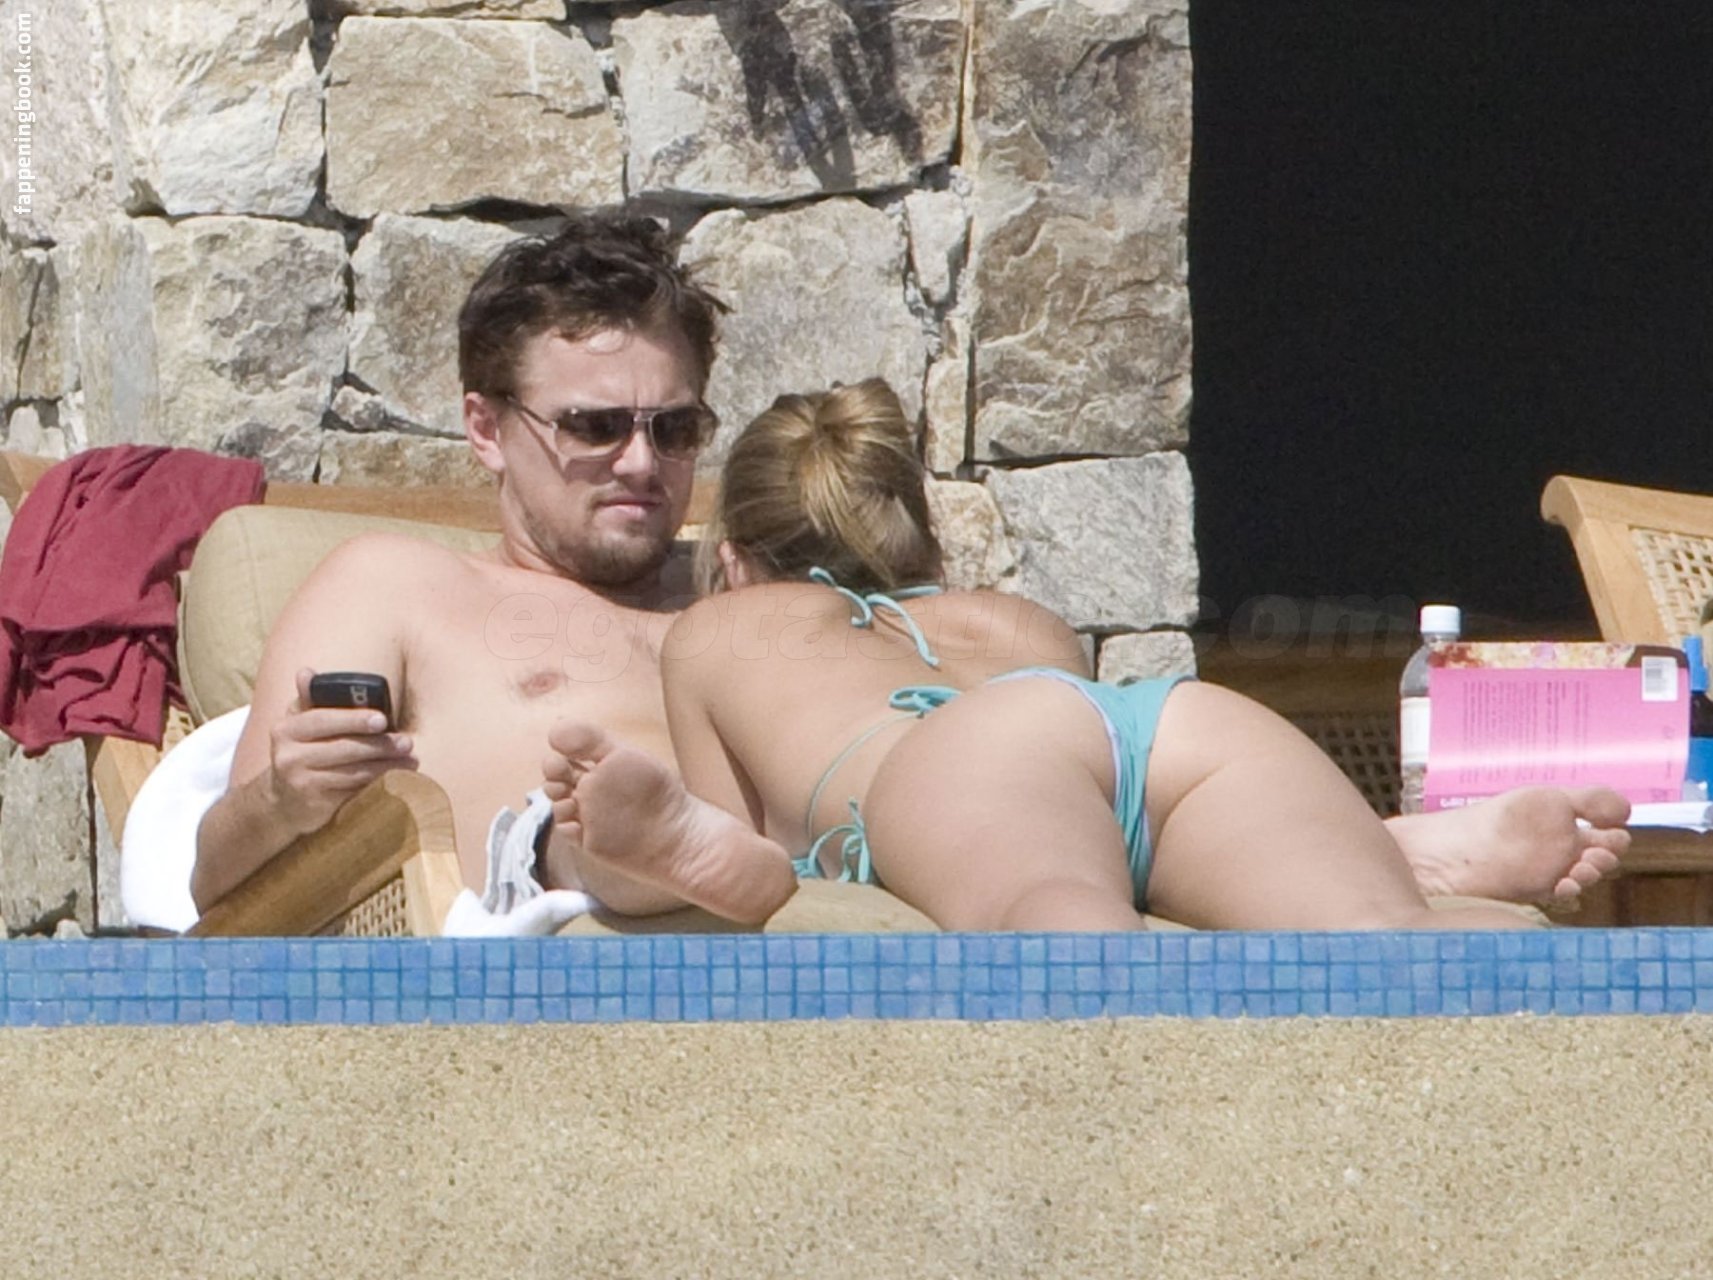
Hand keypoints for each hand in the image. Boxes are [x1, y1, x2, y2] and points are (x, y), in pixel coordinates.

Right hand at [266, 668, 415, 835]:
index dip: (353, 718)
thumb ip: (308, 700)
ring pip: (352, 772)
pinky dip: (377, 783)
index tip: (382, 718)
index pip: (322, 720)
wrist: (281, 802)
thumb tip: (306, 672)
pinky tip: (396, 777)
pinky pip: (353, 792)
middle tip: (407, 742)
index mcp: (286, 729)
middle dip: (380, 745)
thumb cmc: (301, 753)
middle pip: (343, 748)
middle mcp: (288, 756)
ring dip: (386, 765)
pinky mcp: (315, 805)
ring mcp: (300, 783)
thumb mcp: (298, 725)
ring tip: (410, 760)